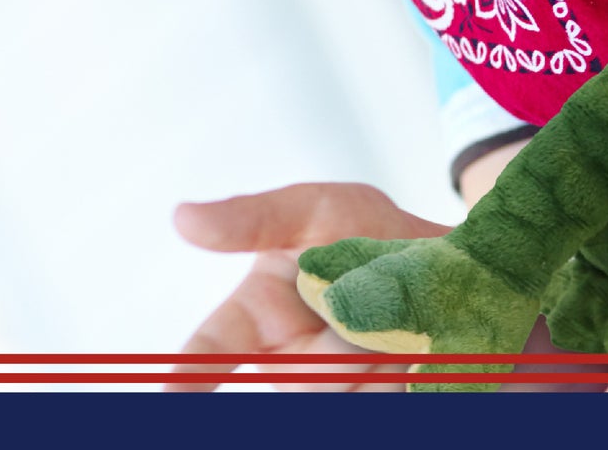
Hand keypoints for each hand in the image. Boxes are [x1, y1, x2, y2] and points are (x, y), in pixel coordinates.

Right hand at [168, 182, 449, 392]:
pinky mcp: (368, 398)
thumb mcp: (313, 209)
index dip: (188, 372)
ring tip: (394, 317)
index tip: (169, 390)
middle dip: (340, 348)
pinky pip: (378, 399)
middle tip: (368, 308)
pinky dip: (402, 372)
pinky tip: (412, 344)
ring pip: (342, 389)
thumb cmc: (363, 229)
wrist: (439, 252)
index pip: (211, 348)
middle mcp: (286, 357)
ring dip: (377, 351)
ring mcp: (328, 383)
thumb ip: (254, 217)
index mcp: (256, 315)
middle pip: (299, 378)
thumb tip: (183, 216)